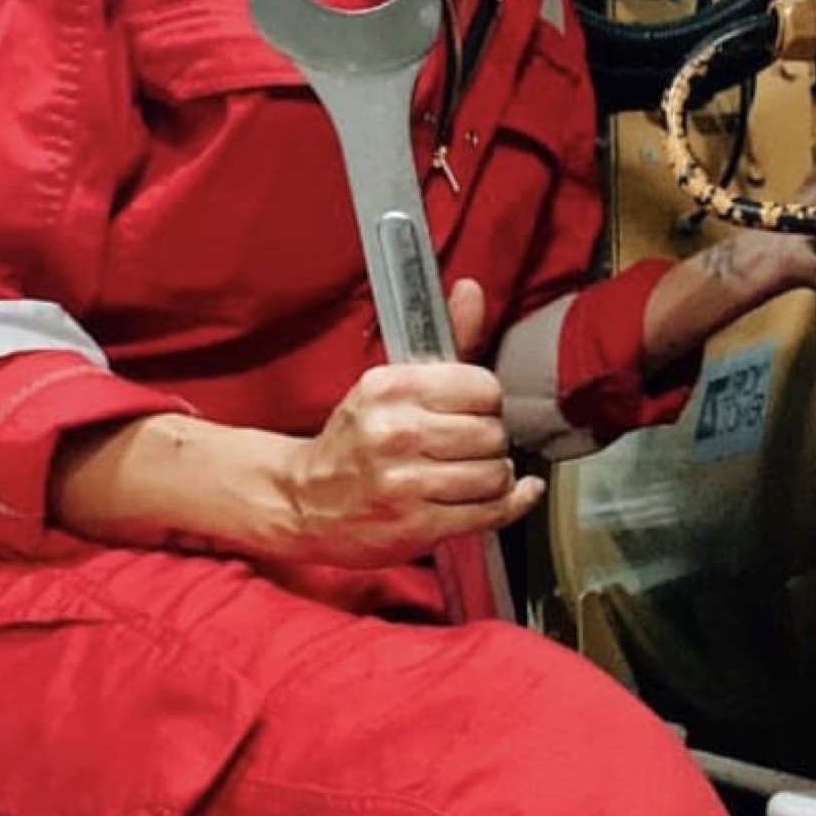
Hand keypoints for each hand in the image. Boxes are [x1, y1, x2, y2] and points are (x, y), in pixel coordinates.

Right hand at [283, 279, 543, 564]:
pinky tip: (511, 494)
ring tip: (473, 473)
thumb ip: (446, 340)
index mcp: (390, 387)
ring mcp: (405, 483)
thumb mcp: (393, 382)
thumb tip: (472, 289)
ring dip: (494, 476)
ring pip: (495, 474)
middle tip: (469, 446)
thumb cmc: (357, 438)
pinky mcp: (416, 525)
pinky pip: (491, 512)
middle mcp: (397, 432)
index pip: (483, 387)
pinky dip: (509, 503)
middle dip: (490, 441)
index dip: (487, 401)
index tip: (473, 410)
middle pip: (492, 433)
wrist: (304, 499)